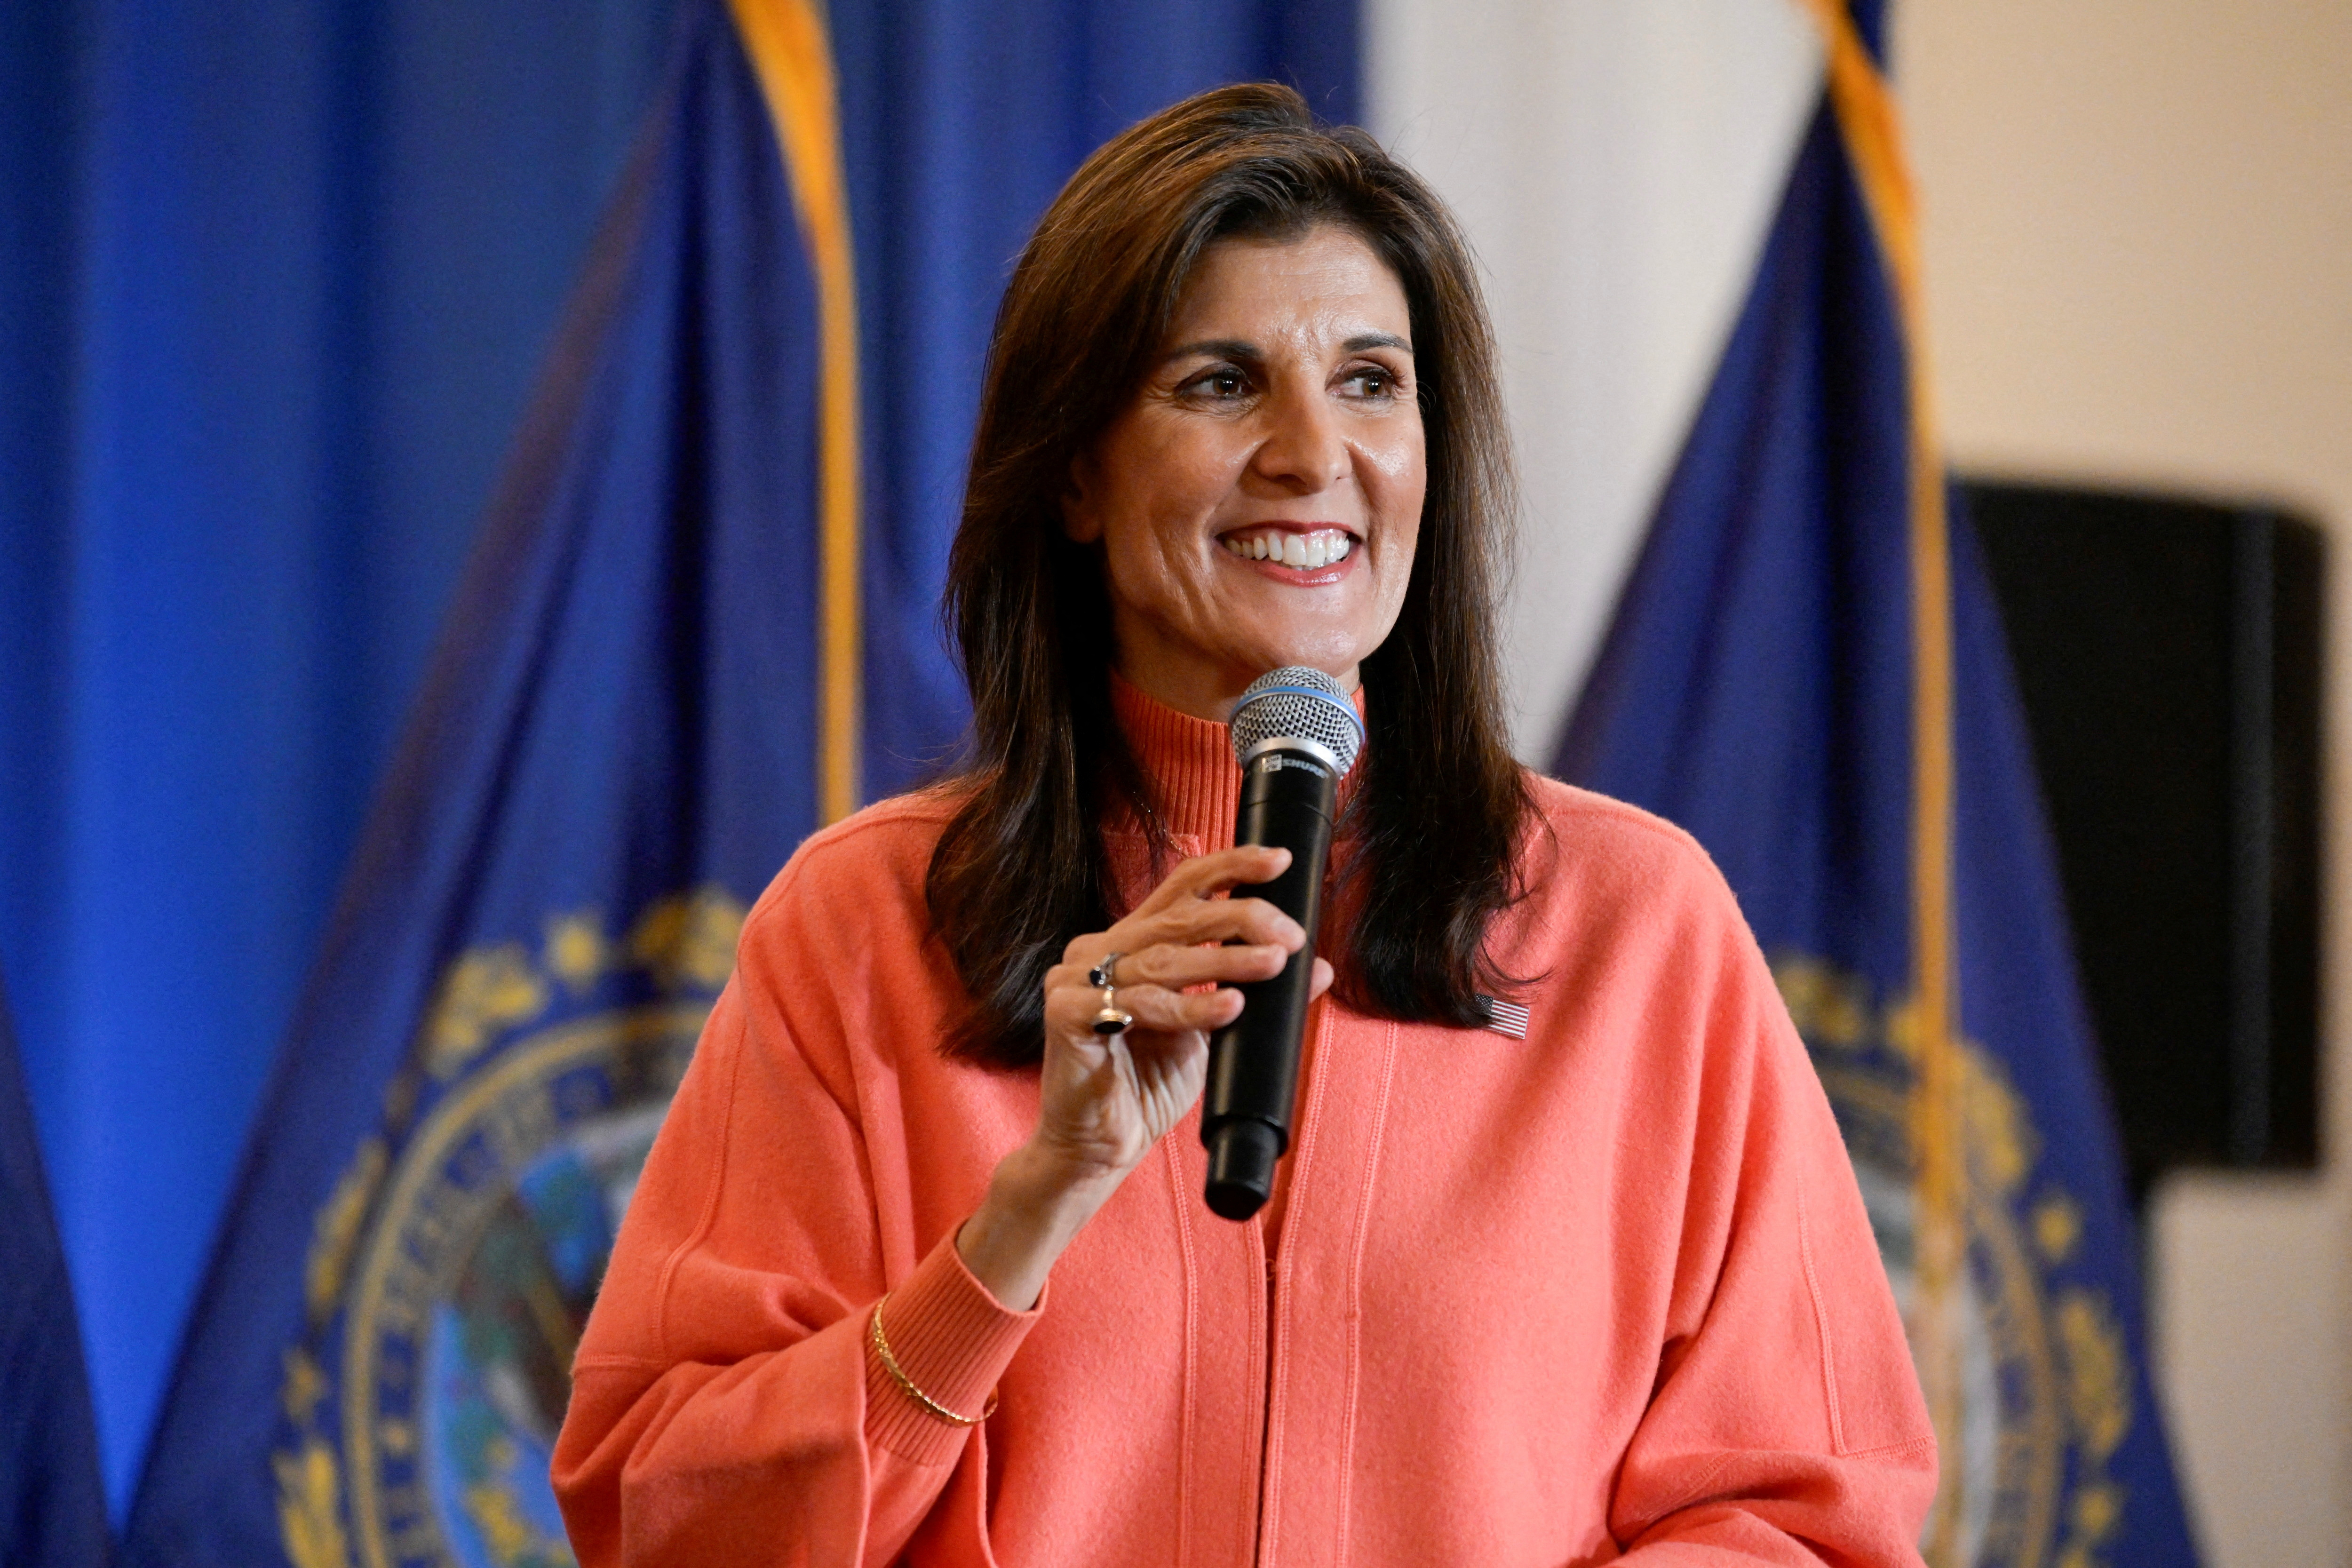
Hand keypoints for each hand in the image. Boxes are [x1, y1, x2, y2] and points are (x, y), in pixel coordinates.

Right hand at [956, 844, 1334, 1307]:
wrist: (1102, 1147)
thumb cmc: (1148, 1085)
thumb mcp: (1212, 1027)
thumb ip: (1251, 989)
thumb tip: (1320, 967)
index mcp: (1130, 942)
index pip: (1180, 889)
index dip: (1229, 868)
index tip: (1277, 861)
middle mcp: (1099, 950)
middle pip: (1177, 917)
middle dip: (1241, 918)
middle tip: (1290, 935)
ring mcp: (1076, 979)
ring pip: (1164, 959)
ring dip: (1227, 961)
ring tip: (1275, 965)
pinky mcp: (1066, 1014)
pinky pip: (1138, 1004)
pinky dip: (1189, 1007)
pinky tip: (1228, 1008)